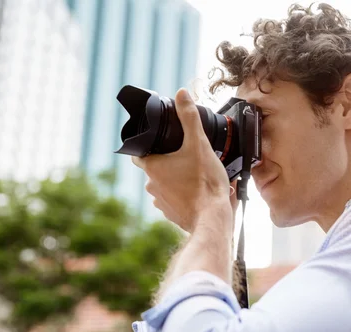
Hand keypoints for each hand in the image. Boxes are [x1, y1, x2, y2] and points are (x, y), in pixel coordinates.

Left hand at [132, 88, 231, 232]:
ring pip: (165, 184)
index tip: (159, 142)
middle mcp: (152, 186)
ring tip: (195, 174)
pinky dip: (183, 194)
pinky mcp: (171, 214)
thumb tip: (181, 94)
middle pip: (155, 167)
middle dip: (168, 161)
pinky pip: (174, 200)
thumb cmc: (205, 183)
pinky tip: (197, 190)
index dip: (147, 145)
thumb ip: (189, 117)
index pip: (138, 153)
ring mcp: (160, 202)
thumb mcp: (199, 144)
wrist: (213, 218)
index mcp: (153, 167)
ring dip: (176, 178)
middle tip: (187, 156)